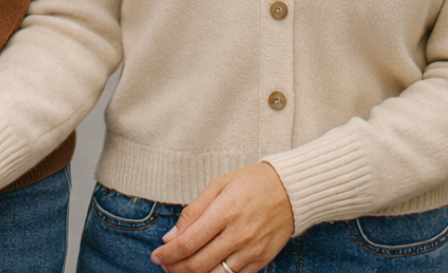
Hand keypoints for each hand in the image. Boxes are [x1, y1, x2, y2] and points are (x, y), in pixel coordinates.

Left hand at [150, 162, 293, 272]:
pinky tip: (203, 272)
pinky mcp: (261, 261)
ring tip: (180, 270)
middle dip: (175, 268)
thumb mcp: (219, 185)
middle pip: (198, 264)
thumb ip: (193, 211)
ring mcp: (251, 251)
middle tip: (164, 264)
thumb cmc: (251, 183)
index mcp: (225, 211)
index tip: (157, 255)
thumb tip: (171, 236)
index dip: (168, 253)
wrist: (290, 190)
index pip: (189, 242)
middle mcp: (238, 234)